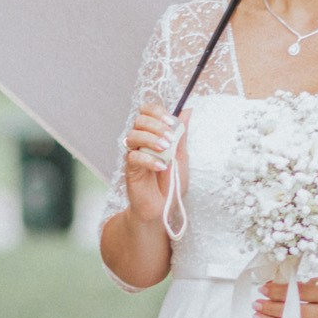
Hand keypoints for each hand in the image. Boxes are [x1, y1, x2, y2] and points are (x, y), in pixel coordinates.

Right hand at [123, 99, 184, 226]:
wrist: (164, 206)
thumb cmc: (172, 181)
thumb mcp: (182, 155)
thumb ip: (181, 134)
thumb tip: (187, 110)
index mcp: (153, 134)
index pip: (147, 112)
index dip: (157, 112)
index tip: (171, 121)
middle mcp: (141, 141)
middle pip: (139, 121)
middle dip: (156, 126)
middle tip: (170, 139)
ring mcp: (134, 154)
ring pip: (132, 135)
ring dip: (151, 139)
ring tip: (165, 150)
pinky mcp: (130, 169)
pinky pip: (133, 157)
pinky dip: (149, 159)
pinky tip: (161, 166)